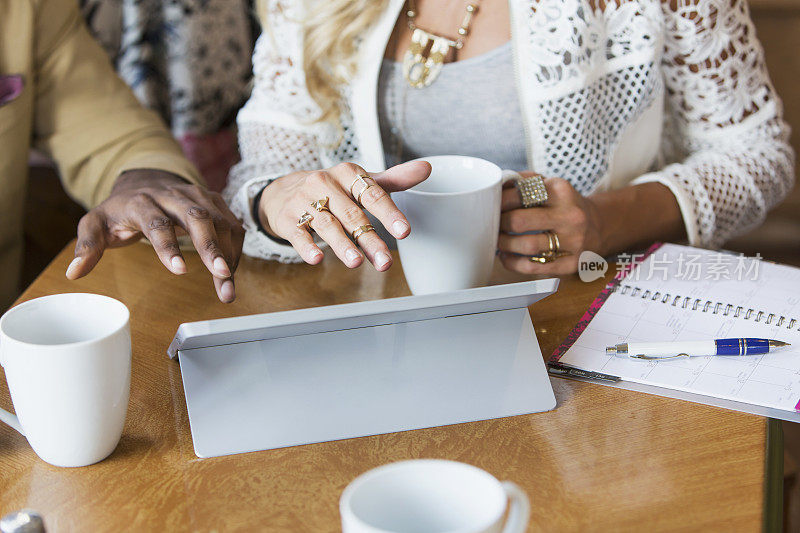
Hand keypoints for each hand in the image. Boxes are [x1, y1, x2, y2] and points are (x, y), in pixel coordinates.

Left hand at [66, 170, 244, 302]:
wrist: (145, 180)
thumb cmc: (121, 208)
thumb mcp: (96, 223)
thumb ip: (88, 246)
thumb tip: (74, 272)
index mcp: (142, 201)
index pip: (157, 222)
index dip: (168, 246)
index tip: (179, 271)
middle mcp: (174, 195)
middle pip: (197, 218)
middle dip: (212, 248)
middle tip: (221, 275)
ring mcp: (198, 196)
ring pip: (220, 222)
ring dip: (227, 256)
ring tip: (228, 287)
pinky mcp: (215, 201)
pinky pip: (231, 225)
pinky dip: (234, 249)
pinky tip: (230, 272)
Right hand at [258, 161, 430, 269]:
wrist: (286, 191)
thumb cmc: (333, 189)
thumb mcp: (361, 182)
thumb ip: (394, 180)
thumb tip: (427, 168)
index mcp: (348, 174)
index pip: (372, 194)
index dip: (389, 213)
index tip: (404, 231)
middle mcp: (325, 184)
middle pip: (352, 215)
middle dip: (370, 240)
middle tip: (385, 263)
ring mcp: (305, 202)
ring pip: (327, 225)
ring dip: (342, 245)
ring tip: (356, 263)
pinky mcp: (289, 219)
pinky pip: (298, 234)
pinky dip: (306, 247)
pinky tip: (316, 259)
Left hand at [498, 174, 602, 274]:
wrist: (599, 226)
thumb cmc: (565, 206)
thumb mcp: (552, 186)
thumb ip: (525, 182)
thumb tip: (497, 183)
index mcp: (561, 191)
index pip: (519, 194)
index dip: (498, 202)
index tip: (490, 207)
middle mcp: (569, 215)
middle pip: (519, 221)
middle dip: (499, 224)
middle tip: (492, 225)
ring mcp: (573, 241)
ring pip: (526, 245)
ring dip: (504, 245)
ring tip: (498, 242)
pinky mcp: (571, 263)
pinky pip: (534, 266)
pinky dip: (513, 263)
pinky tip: (507, 257)